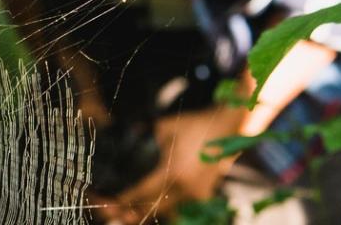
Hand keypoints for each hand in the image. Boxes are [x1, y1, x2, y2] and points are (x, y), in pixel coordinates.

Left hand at [90, 104, 246, 223]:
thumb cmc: (196, 125)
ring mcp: (197, 195)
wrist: (228, 127)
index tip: (112, 203)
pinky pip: (182, 207)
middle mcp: (185, 189)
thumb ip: (147, 137)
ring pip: (169, 211)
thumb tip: (133, 137)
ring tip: (131, 214)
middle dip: (134, 211)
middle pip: (154, 208)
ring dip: (150, 212)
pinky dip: (168, 208)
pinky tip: (156, 207)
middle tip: (115, 213)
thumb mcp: (166, 127)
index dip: (125, 199)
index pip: (143, 192)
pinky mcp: (205, 195)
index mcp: (173, 173)